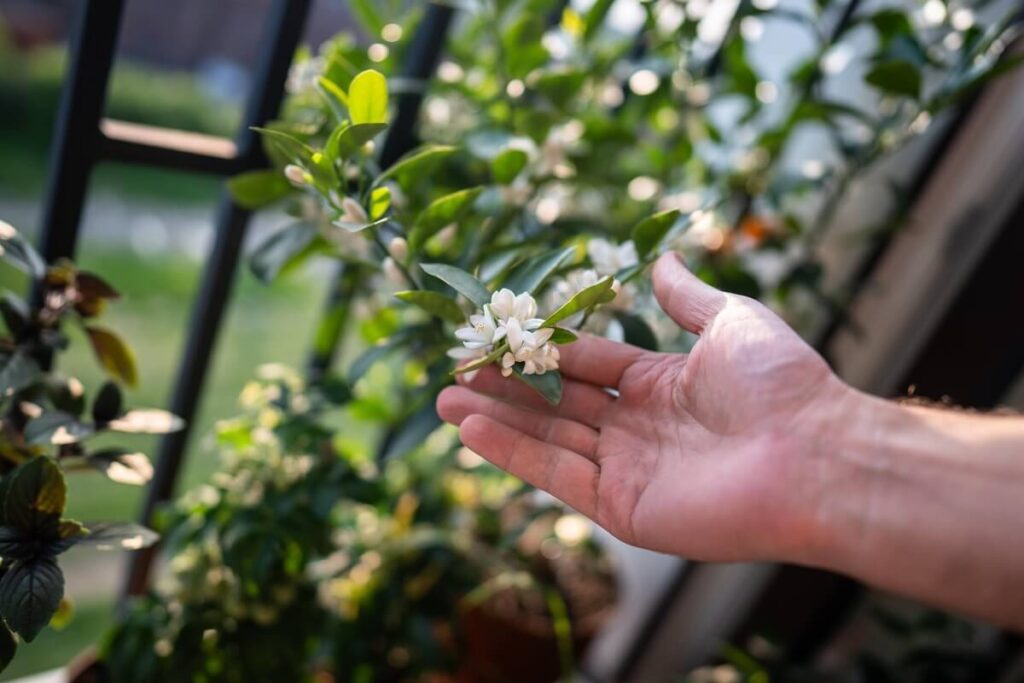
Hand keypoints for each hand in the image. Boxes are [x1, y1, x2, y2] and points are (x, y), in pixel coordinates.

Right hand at [437, 252, 849, 561]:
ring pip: (547, 440)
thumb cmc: (779, 385)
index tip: (496, 336)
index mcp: (659, 386)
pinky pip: (557, 476)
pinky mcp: (623, 509)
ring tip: (445, 399)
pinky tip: (472, 429)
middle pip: (557, 405)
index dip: (541, 351)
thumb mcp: (731, 322)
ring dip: (495, 420)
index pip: (585, 365)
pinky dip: (513, 453)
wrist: (814, 454)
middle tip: (454, 372)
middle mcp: (638, 429)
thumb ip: (687, 297)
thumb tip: (663, 258)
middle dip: (505, 389)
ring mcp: (628, 471)